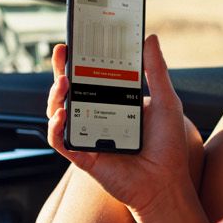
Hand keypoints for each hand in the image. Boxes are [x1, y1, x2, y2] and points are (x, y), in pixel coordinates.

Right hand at [45, 34, 196, 218]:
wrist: (166, 183)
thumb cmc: (168, 146)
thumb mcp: (167, 101)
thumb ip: (156, 71)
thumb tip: (150, 39)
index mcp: (114, 103)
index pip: (92, 77)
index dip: (81, 59)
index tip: (78, 40)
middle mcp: (96, 117)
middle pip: (70, 91)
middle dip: (61, 70)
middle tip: (62, 51)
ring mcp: (87, 136)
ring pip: (58, 112)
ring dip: (55, 95)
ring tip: (64, 82)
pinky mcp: (82, 156)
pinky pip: (60, 140)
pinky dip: (55, 127)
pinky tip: (62, 115)